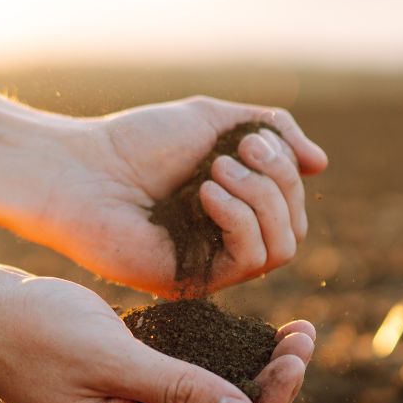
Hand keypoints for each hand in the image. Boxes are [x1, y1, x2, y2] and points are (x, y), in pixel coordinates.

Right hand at [0, 163, 316, 402]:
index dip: (271, 399)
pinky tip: (239, 330)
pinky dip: (215, 360)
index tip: (298, 351)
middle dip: (270, 384)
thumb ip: (178, 387)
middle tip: (304, 332)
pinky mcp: (118, 388)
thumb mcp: (111, 355)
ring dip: (249, 371)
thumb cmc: (32, 330)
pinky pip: (182, 383)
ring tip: (289, 329)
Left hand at [40, 96, 327, 295]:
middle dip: (278, 181)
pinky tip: (206, 194)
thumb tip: (321, 164)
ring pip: (283, 247)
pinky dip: (240, 220)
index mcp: (234, 206)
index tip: (250, 139)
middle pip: (295, 225)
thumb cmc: (136, 142)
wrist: (81, 169)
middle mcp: (227, 240)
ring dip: (261, 199)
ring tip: (216, 171)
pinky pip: (251, 261)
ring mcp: (213, 265)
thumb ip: (272, 131)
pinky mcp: (195, 282)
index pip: (292, 203)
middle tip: (237, 152)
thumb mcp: (215, 120)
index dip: (285, 170)